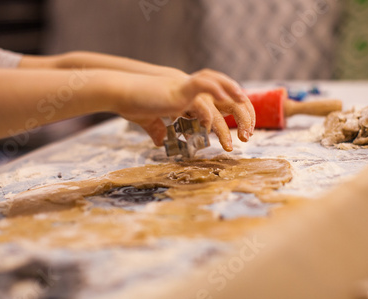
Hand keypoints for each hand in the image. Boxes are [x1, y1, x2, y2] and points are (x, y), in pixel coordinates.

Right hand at [114, 69, 252, 148]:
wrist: (120, 92)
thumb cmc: (132, 104)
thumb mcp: (149, 120)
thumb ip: (156, 129)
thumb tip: (158, 141)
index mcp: (190, 97)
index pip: (221, 103)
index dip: (233, 117)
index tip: (239, 136)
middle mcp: (194, 91)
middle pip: (228, 97)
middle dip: (243, 115)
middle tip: (247, 136)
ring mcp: (188, 88)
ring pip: (221, 92)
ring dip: (236, 111)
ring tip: (244, 131)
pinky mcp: (181, 88)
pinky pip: (204, 87)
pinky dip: (217, 94)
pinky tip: (222, 114)